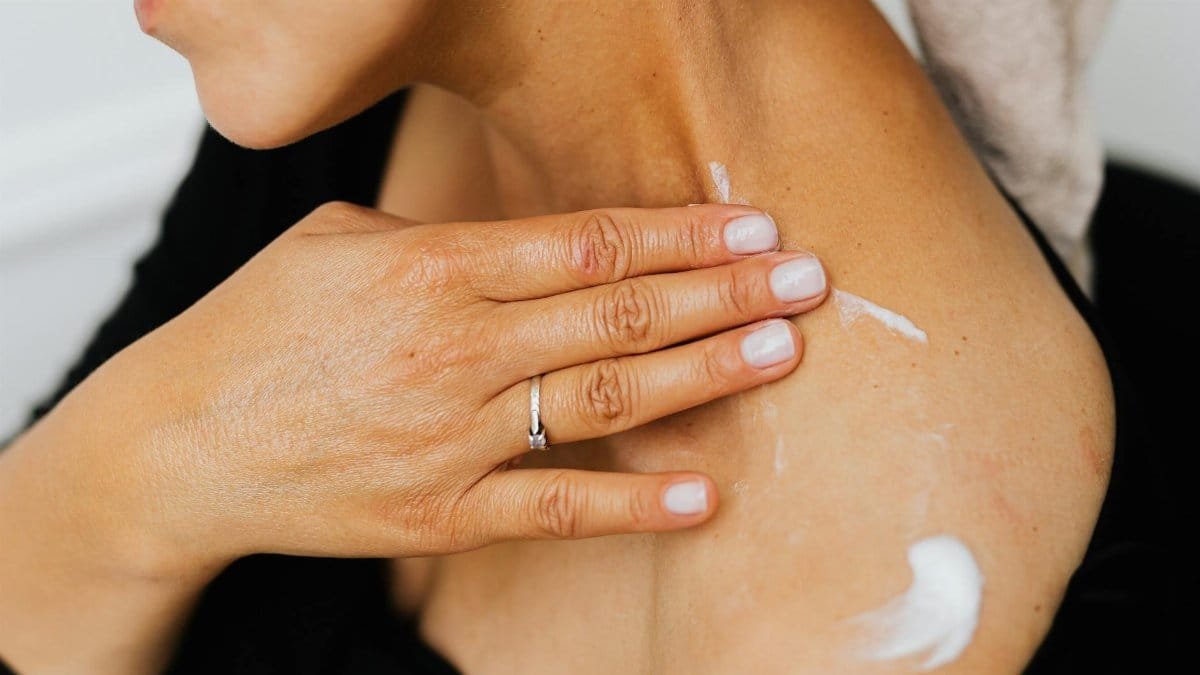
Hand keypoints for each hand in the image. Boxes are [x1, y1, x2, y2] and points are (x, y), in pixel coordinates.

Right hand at [97, 201, 828, 567]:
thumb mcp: (336, 242)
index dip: (679, 232)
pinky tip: (706, 492)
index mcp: (431, 267)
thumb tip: (532, 240)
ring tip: (780, 351)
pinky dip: (634, 503)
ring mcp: (453, 435)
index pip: (587, 243)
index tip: (749, 225)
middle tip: (804, 279)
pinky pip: (557, 507)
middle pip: (619, 315)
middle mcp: (455, 347)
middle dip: (723, 292)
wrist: (182, 444)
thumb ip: (442, 234)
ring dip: (705, 375)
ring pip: (605, 400)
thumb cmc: (258, 330)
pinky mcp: (443, 511)